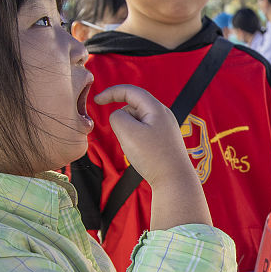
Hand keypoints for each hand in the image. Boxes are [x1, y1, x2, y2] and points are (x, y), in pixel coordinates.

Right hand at [94, 85, 211, 228]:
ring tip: (138, 150)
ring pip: (137, 121)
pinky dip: (135, 139)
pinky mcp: (163, 139)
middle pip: (133, 107)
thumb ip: (117, 117)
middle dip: (122, 120)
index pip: (130, 91)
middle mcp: (163, 114)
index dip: (111, 93)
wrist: (174, 180)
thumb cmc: (153, 157)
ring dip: (128, 131)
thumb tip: (118, 116)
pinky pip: (142, 132)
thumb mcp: (128, 133)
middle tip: (126, 140)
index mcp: (156, 108)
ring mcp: (164, 127)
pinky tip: (142, 154)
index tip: (96, 100)